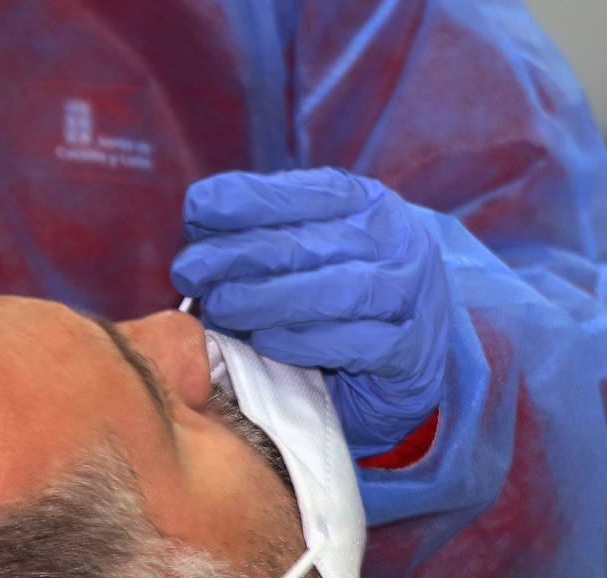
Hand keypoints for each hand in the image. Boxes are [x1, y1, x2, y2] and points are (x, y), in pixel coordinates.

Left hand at [171, 167, 448, 457]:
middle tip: (190, 272)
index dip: (245, 199)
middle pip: (308, 243)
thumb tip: (199, 221)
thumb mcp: (312, 249)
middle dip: (238, 255)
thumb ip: (266, 232)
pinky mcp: (411, 351)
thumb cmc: (346, 298)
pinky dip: (305, 342)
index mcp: (367, 204)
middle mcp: (395, 242)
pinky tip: (267, 342)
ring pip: (336, 291)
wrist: (416, 357)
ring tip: (221, 308)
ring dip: (268, 300)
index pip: (303, 192)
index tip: (196, 212)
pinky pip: (356, 345)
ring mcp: (410, 296)